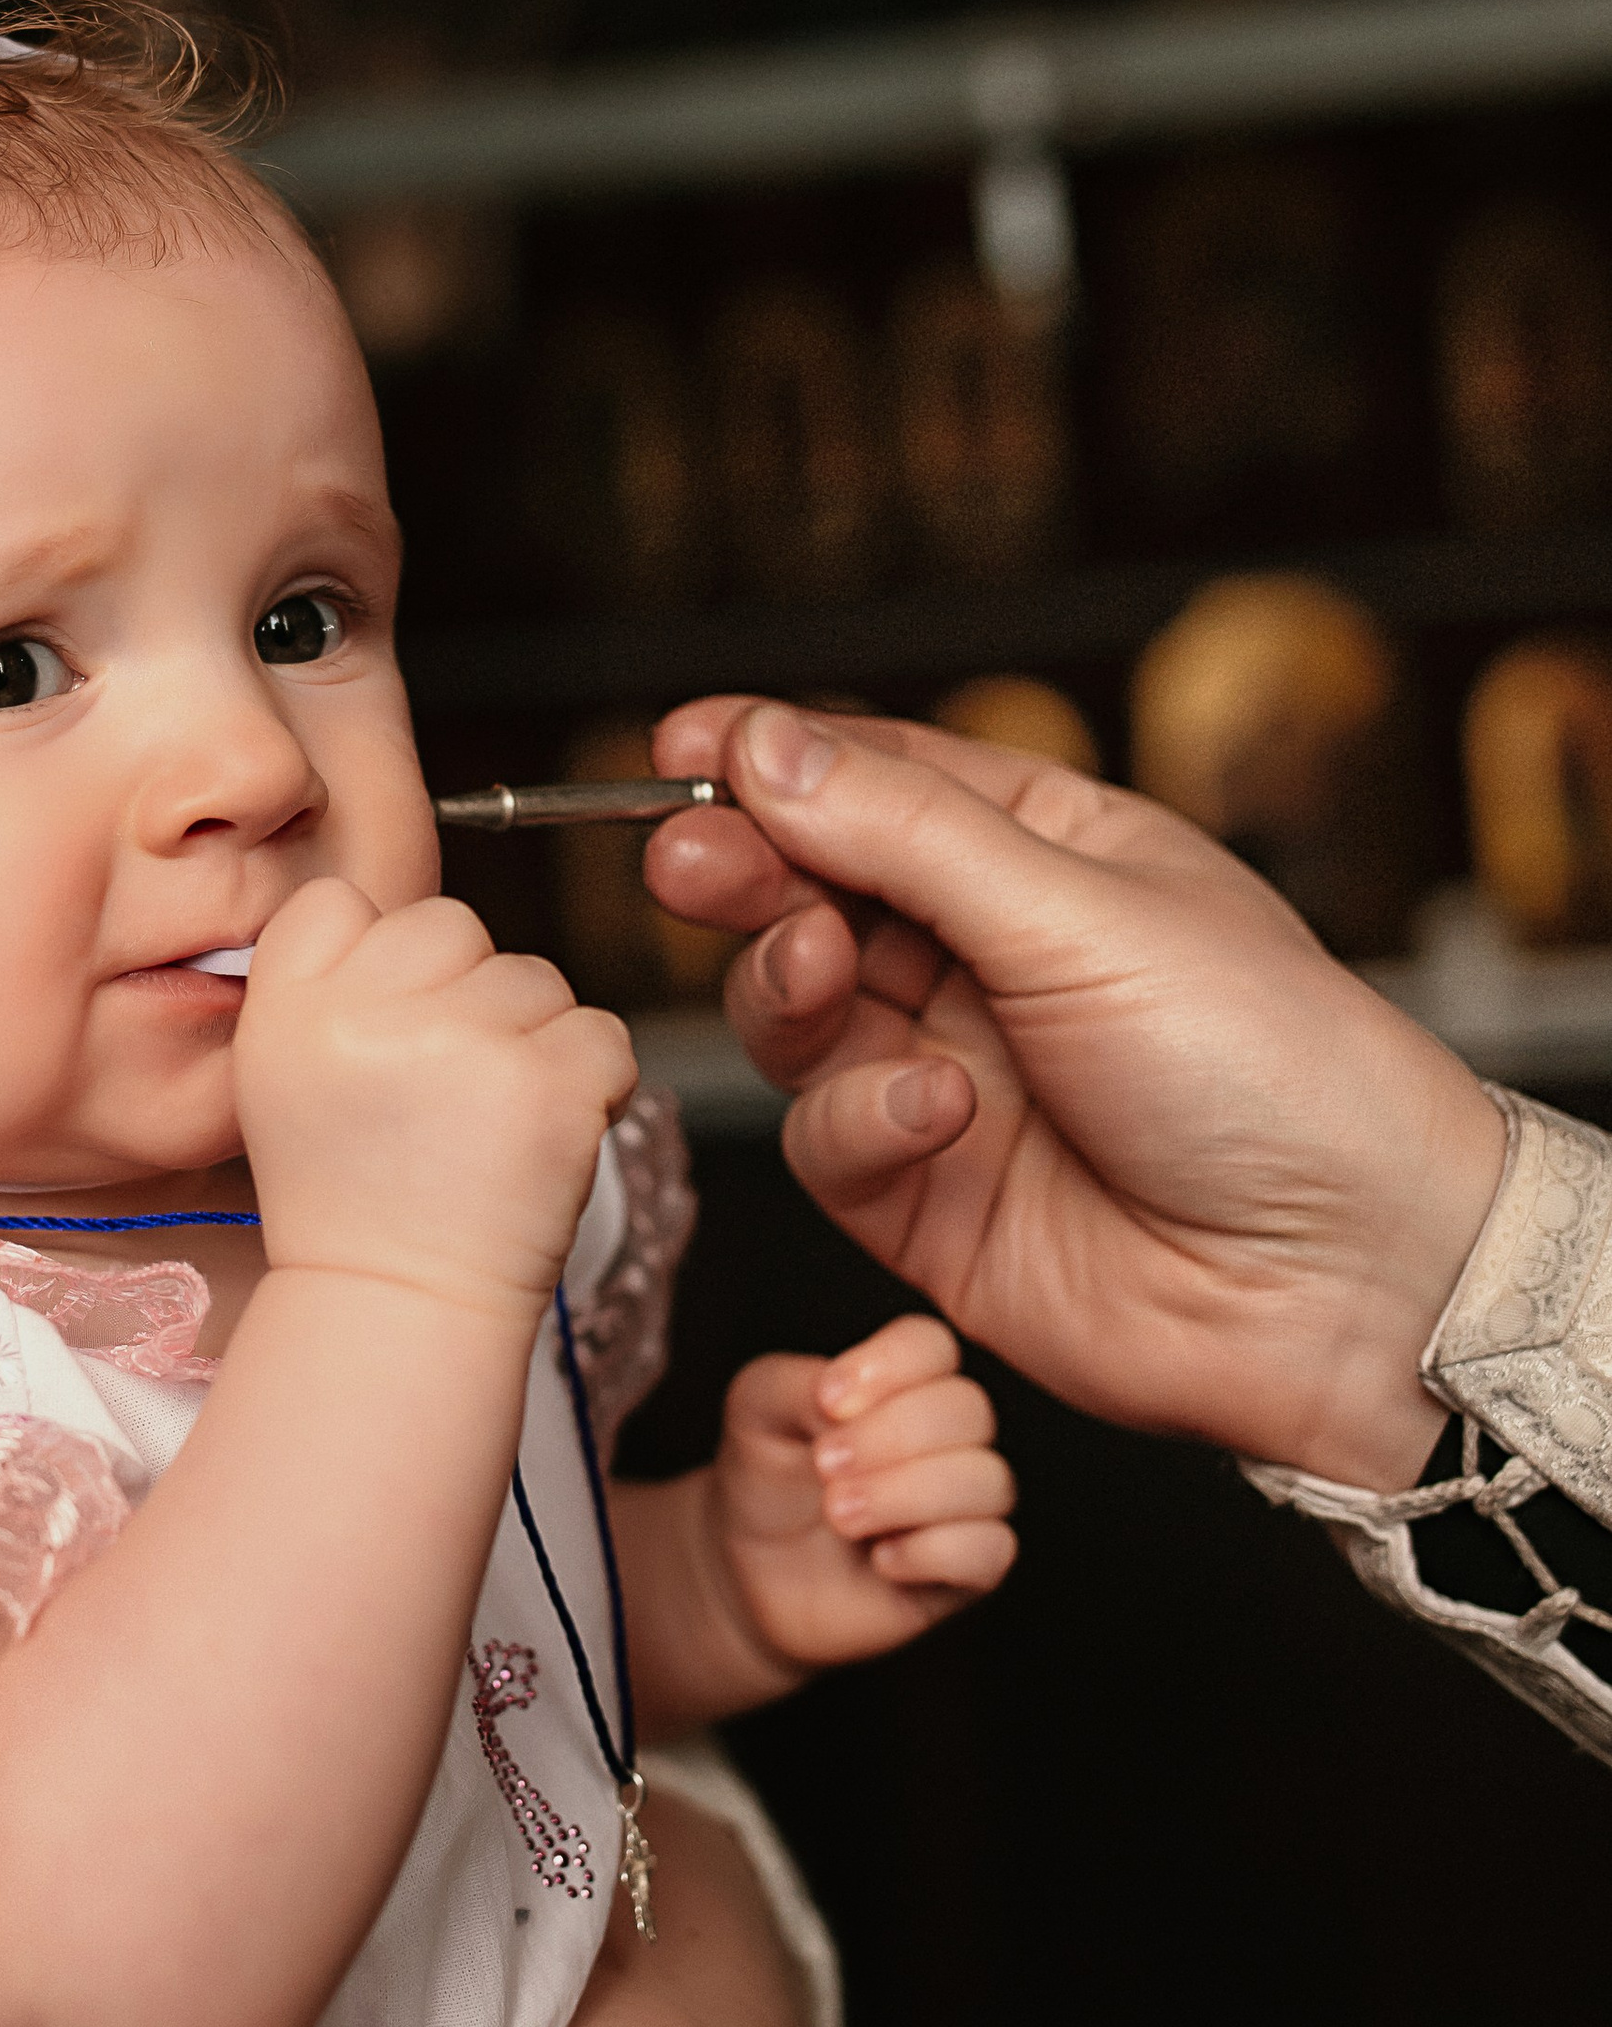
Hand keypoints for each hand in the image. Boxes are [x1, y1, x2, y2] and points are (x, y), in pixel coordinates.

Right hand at [235, 879, 635, 1328]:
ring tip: (486, 1125)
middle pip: (449, 924)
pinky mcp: (549, 1084)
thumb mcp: (281, 1081)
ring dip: (530, 1040)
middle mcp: (366, 1013)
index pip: (340, 901)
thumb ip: (325, 988)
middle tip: (444, 1090)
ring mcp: (462, 1043)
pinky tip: (539, 1138)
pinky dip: (590, 1084)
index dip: (378, 956)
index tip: (386, 1026)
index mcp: (286, 1008)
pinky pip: (600, 1034)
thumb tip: (401, 927)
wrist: (397, 1307)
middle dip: (464, 993)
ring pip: (534, 977)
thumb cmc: (350, 1200)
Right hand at [642, 698, 1506, 1489]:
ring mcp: (951, 1081)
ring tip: (822, 971)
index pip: (875, 781)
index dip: (770, 762)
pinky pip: (830, 1139)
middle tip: (692, 859)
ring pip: (794, 1015)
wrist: (1348, 1281)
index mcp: (1048, 855)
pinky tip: (936, 1116)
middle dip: (745, 870)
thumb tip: (769, 745)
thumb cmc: (1277, 1072)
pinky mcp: (926, 1200)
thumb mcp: (1082, 911)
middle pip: (811, 891)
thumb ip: (904, 833)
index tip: (677, 750)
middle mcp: (989, 962)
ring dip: (786, 984)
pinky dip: (861, 1121)